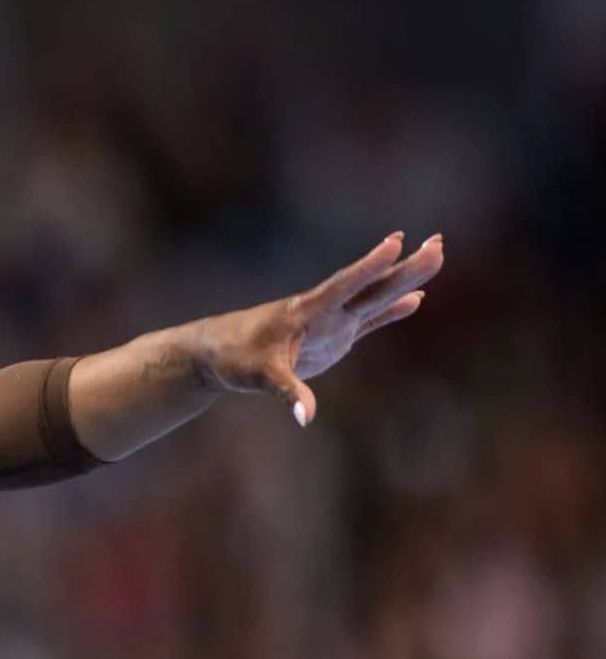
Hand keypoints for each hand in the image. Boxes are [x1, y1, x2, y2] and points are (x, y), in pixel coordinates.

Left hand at [202, 231, 443, 425]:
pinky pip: (368, 320)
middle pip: (370, 286)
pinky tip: (415, 299)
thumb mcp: (258, 377)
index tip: (396, 241)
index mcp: (305, 311)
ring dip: (404, 279)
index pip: (343, 285)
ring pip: (374, 297)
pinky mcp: (333, 337)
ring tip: (436, 253)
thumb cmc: (234, 359)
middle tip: (439, 242)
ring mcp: (331, 323)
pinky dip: (391, 310)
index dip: (369, 267)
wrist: (219, 353)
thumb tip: (306, 417)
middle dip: (404, 267)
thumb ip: (286, 393)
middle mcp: (323, 311)